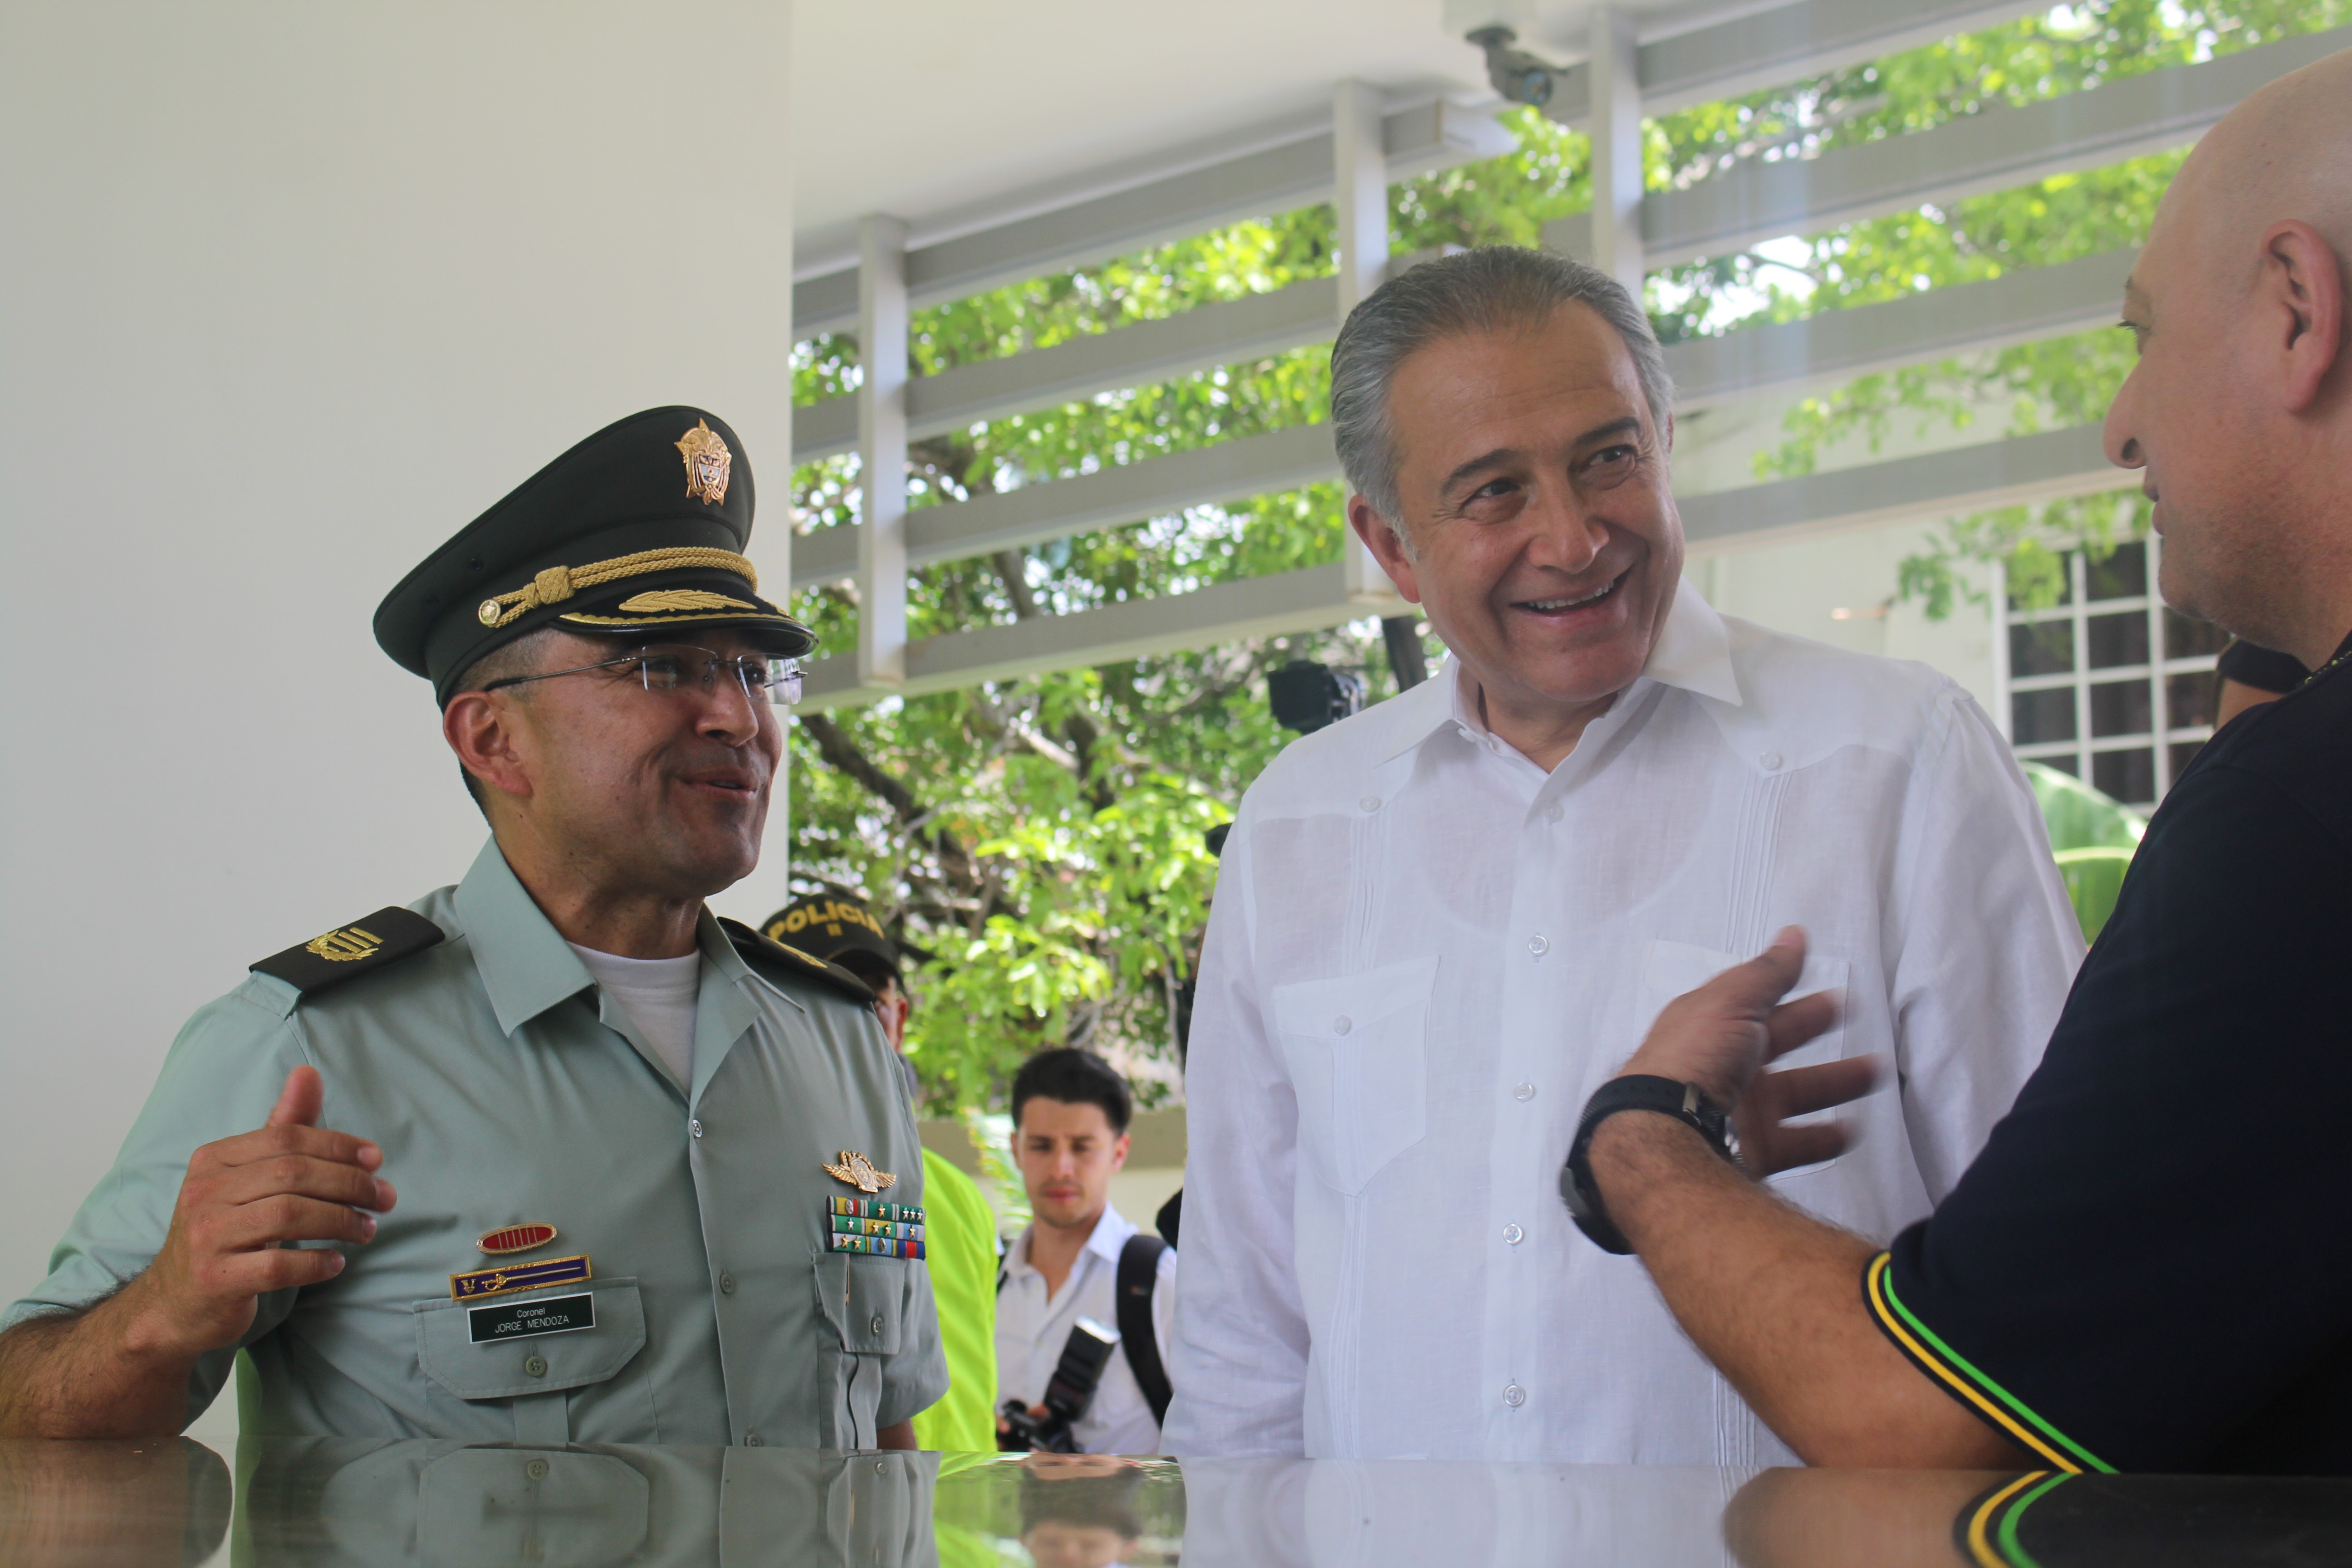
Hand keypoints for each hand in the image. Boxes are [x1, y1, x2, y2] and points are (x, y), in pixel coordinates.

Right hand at [122, 1066, 393, 1364]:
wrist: (172, 1304)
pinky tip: (335, 1263)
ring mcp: (206, 1237)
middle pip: (294, 1173)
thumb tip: (308, 1072)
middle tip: (385, 1199)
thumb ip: (281, 1129)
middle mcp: (204, 1192)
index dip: (339, 1145)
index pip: (287, 1138)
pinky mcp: (215, 1280)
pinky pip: (278, 1265)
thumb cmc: (224, 1231)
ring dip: (341, 1221)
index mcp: (214, 1159)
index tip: (377, 1160)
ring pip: (289, 1215)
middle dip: (350, 1183)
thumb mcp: (247, 1177)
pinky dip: (315, 1262)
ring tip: (367, 1230)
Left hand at [1620, 928, 1878, 1177]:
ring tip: (1870, 1072)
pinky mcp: (1752, 1148)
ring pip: (1794, 1093)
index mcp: (1712, 1026)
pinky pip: (1795, 1142)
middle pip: (1776, 1043)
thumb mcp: (1730, 1002)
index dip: (1786, 987)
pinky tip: (1846, 1130)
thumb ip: (1767, 973)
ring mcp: (1738, 1109)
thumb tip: (1792, 937)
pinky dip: (1823, 1138)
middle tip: (1845, 1014)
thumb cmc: (1688, 1064)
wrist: (1670, 1135)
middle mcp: (1723, 1067)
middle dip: (1812, 1027)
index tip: (1811, 976)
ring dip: (1832, 1083)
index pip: (1754, 1001)